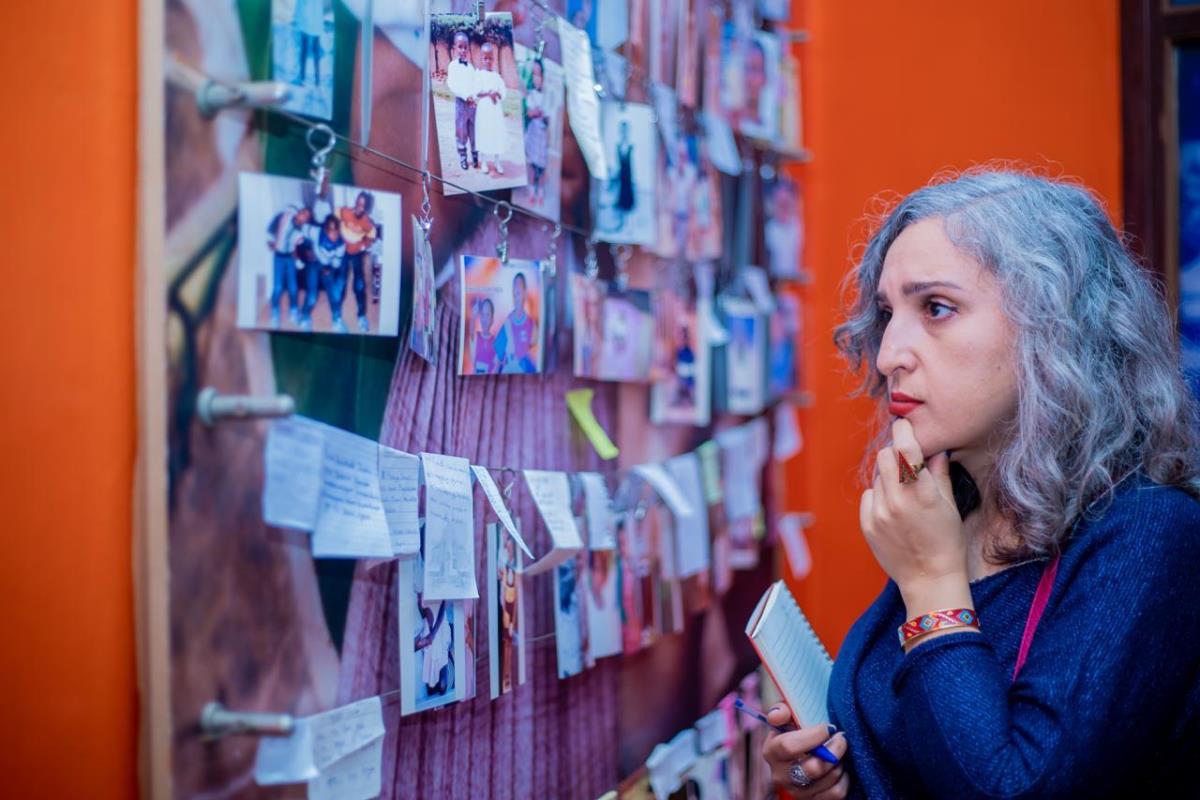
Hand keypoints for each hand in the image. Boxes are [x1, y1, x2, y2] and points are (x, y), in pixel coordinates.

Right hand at [762, 704, 849, 797]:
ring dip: (839, 763)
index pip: (789, 747)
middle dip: (834, 749)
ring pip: (829, 779)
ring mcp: (797, 793)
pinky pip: (836, 793)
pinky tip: (838, 768)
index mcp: (771, 752)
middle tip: (841, 738)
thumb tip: (778, 715)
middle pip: (813, 768)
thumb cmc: (796, 732)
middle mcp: (781, 776)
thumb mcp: (787, 718)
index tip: (828, 727)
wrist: (801, 756)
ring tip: (837, 752)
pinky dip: (843, 779)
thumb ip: (782, 711)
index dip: (814, 736)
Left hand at [859, 419, 966, 598]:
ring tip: (904, 493)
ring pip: (876, 476)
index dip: (903, 431)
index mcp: (922, 493)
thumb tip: (935, 448)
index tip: (904, 425)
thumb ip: (939, 473)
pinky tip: (893, 508)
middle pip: (884, 456)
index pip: (905, 448)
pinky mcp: (867, 524)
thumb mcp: (950, 506)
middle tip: (906, 461)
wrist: (929, 579)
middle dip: (895, 452)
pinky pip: (868, 496)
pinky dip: (879, 495)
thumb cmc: (946, 542)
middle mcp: (897, 501)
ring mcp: (879, 513)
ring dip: (888, 476)